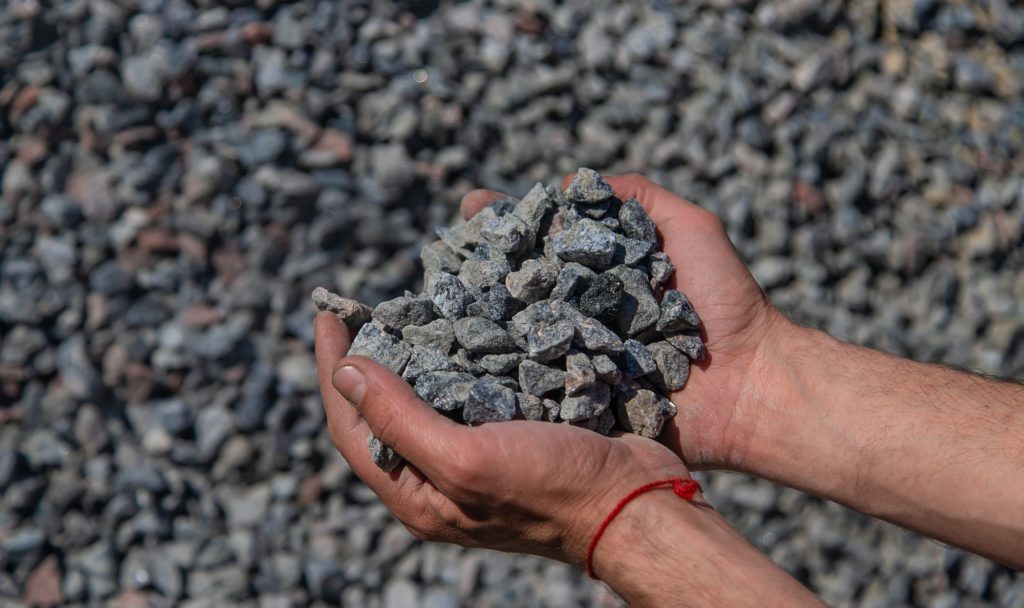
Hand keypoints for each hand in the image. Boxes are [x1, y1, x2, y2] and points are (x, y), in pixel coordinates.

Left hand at [315, 313, 818, 604]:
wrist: (633, 503)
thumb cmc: (550, 487)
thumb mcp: (465, 457)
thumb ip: (399, 418)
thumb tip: (344, 371)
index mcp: (415, 495)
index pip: (348, 427)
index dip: (330, 371)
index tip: (327, 315)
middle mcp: (438, 479)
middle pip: (381, 413)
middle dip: (366, 361)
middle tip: (362, 309)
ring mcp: (476, 457)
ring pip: (426, 398)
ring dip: (412, 355)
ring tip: (406, 308)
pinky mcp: (511, 435)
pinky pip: (469, 392)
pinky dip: (458, 358)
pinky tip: (462, 327)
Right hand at [462, 174, 788, 470]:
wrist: (750, 382)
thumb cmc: (724, 300)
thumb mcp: (689, 227)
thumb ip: (637, 198)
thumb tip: (563, 187)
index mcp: (600, 273)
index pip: (542, 240)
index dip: (505, 222)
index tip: (472, 206)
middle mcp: (579, 313)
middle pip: (517, 285)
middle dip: (476, 268)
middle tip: (438, 255)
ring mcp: (576, 358)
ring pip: (515, 336)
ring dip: (475, 321)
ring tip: (436, 302)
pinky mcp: (578, 401)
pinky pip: (533, 388)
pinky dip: (497, 378)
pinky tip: (457, 362)